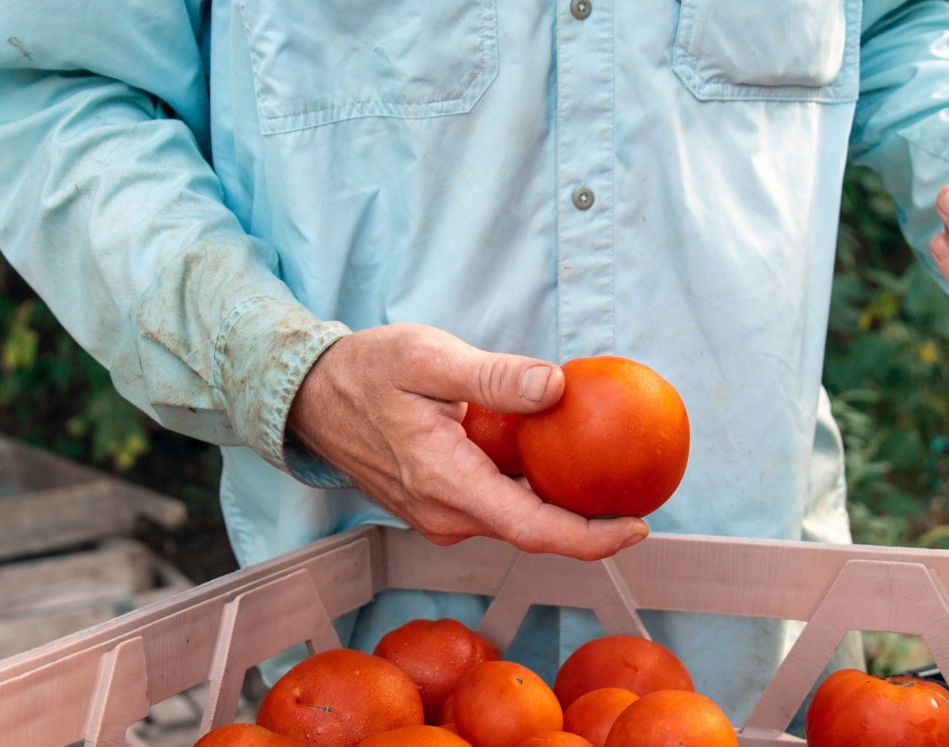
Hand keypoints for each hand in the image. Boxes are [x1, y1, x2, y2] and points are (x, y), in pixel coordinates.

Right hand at [287, 324, 650, 559]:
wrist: (309, 396)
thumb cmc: (365, 371)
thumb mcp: (428, 358)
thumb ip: (493, 376)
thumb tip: (555, 387)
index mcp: (446, 484)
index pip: (534, 530)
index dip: (592, 538)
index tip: (639, 526)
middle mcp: (445, 514)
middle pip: (534, 531)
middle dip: (590, 520)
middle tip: (638, 487)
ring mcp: (439, 516)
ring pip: (515, 518)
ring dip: (561, 502)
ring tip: (608, 471)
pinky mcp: (437, 506)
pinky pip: (497, 505)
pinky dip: (532, 488)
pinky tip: (558, 458)